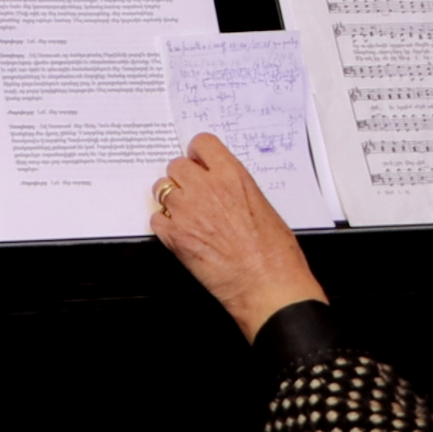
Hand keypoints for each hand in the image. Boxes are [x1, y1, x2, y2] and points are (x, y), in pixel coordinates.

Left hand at [151, 133, 327, 341]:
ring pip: (162, 189)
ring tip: (189, 215)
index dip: (199, 154)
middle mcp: (206, 188)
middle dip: (183, 177)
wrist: (270, 288)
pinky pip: (156, 218)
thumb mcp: (264, 207)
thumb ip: (237, 188)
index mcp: (232, 177)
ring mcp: (186, 211)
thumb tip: (222, 184)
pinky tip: (182, 233)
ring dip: (172, 199)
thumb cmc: (276, 255)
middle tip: (193, 192)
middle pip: (176, 165)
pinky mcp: (173, 235)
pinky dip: (165, 224)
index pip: (202, 144)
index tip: (199, 162)